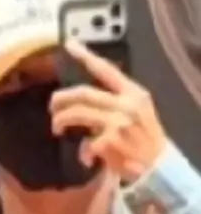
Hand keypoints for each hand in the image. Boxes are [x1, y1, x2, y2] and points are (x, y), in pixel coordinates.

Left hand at [50, 40, 168, 182]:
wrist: (161, 170)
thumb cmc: (146, 138)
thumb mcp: (139, 110)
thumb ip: (115, 100)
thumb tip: (83, 99)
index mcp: (133, 92)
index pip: (106, 69)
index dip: (86, 56)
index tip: (68, 44)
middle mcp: (125, 104)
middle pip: (84, 93)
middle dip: (62, 98)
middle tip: (52, 105)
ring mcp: (118, 123)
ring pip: (78, 113)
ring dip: (62, 120)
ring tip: (57, 127)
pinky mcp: (111, 142)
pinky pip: (87, 143)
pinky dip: (83, 152)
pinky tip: (87, 158)